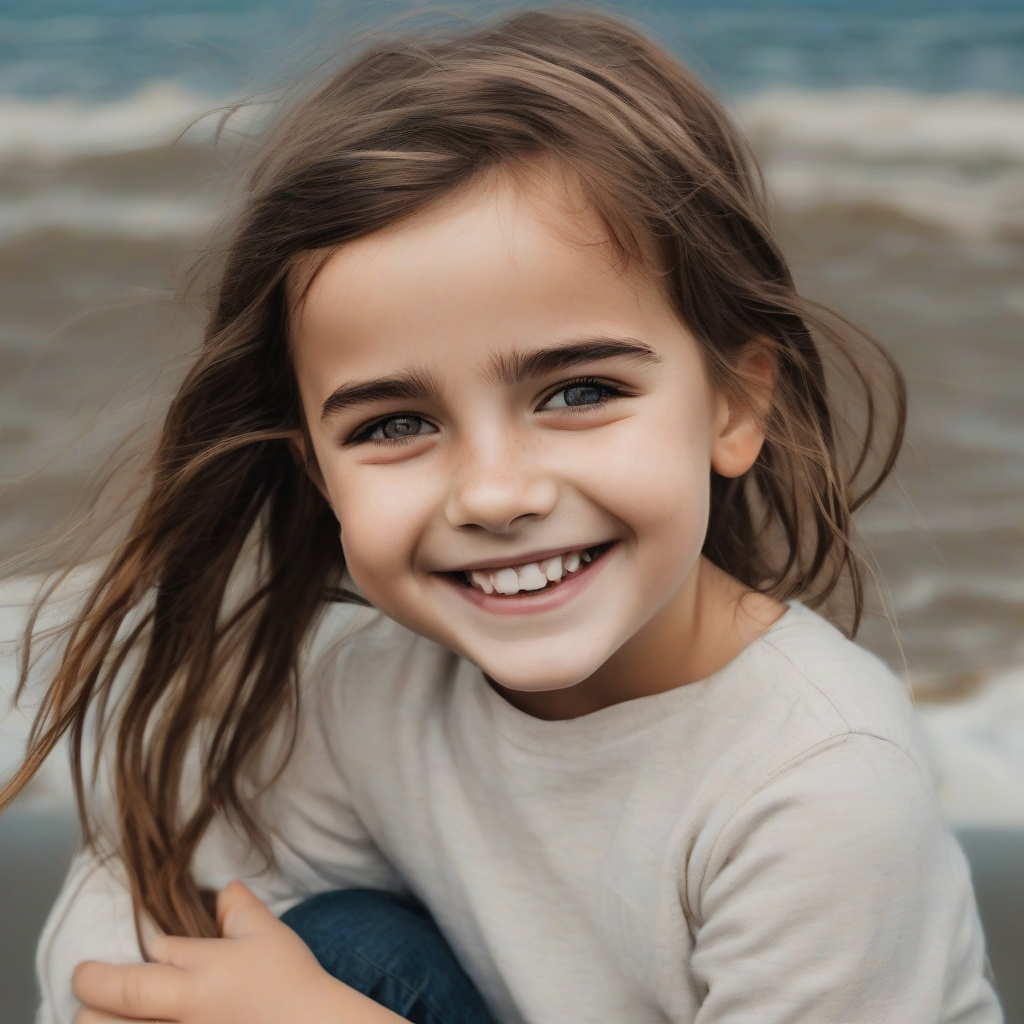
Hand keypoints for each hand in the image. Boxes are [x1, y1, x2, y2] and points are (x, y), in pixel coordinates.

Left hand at [72, 880, 404, 1022]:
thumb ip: (238, 907)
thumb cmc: (291, 982)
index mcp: (195, 976)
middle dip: (88, 1000)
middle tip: (91, 993)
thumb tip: (222, 887)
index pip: (133, 966)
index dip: (108, 965)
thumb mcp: (267, 934)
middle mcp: (180, 1015)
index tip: (100, 963)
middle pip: (99, 1015)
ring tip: (104, 1017)